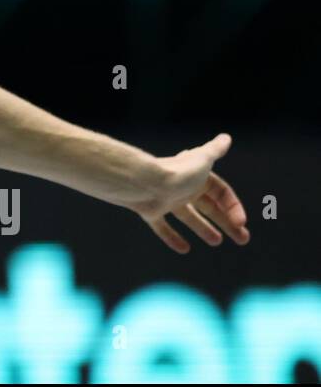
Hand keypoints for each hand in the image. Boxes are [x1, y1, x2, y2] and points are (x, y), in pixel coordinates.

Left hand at [134, 133, 250, 252]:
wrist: (143, 183)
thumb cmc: (177, 172)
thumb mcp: (202, 160)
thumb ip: (214, 150)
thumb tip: (226, 137)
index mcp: (197, 176)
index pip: (221, 193)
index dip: (233, 207)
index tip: (241, 223)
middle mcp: (182, 187)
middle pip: (209, 207)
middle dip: (226, 222)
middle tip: (243, 239)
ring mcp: (166, 199)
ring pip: (188, 216)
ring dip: (203, 228)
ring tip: (217, 241)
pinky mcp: (151, 210)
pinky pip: (162, 226)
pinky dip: (172, 237)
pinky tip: (184, 249)